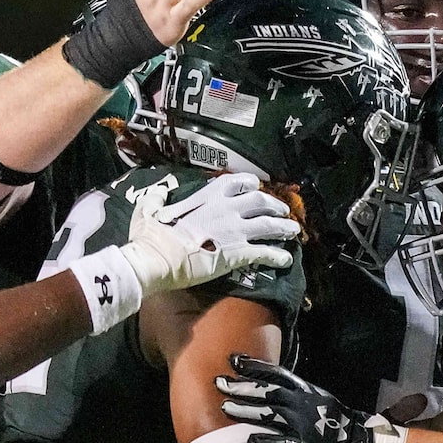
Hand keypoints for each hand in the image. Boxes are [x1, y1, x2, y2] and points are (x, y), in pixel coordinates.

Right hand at [122, 173, 300, 295]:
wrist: (157, 258)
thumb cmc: (151, 236)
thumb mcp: (148, 209)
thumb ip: (155, 199)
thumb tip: (156, 193)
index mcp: (208, 195)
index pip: (238, 182)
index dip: (251, 186)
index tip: (256, 189)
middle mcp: (227, 208)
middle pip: (261, 201)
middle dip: (275, 206)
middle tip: (282, 212)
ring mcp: (235, 230)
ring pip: (269, 225)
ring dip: (283, 228)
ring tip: (293, 232)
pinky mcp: (238, 253)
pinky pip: (265, 253)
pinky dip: (278, 256)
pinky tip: (286, 260)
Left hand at [217, 355, 404, 442]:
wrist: (359, 441)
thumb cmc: (335, 420)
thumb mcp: (316, 398)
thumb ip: (295, 391)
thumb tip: (270, 384)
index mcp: (306, 390)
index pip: (277, 374)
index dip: (255, 366)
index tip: (234, 360)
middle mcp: (303, 403)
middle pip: (268, 392)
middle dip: (242, 386)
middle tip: (219, 383)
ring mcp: (304, 424)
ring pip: (270, 415)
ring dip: (246, 411)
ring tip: (225, 408)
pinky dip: (266, 441)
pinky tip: (249, 440)